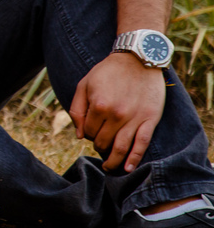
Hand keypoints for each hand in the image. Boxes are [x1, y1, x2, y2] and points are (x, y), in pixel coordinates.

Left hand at [69, 52, 165, 171]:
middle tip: (100, 146)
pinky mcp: (150, 120)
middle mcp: (116, 115)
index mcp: (99, 106)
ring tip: (109, 167)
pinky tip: (128, 168)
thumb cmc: (107, 72)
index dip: (88, 134)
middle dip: (99, 146)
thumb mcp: (84, 84)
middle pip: (104, 142)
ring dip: (113, 161)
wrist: (137, 60)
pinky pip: (142, 144)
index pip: (89, 132)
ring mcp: (134, 119)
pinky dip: (134, 159)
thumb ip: (77, 110)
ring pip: (121, 148)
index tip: (91, 131)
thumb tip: (79, 135)